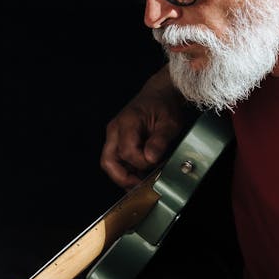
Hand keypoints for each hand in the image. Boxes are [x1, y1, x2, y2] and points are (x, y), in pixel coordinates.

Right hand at [100, 67, 190, 187]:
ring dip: (123, 175)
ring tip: (141, 180)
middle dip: (123, 177)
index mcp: (127, 122)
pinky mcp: (117, 141)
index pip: (127, 152)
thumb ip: (160, 141)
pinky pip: (116, 160)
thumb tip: (151, 158)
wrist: (160, 94)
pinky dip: (126, 170)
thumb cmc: (164, 106)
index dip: (141, 162)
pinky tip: (139, 174)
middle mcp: (115, 129)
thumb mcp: (170, 123)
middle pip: (108, 161)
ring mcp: (114, 135)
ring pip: (109, 163)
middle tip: (140, 184)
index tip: (156, 162)